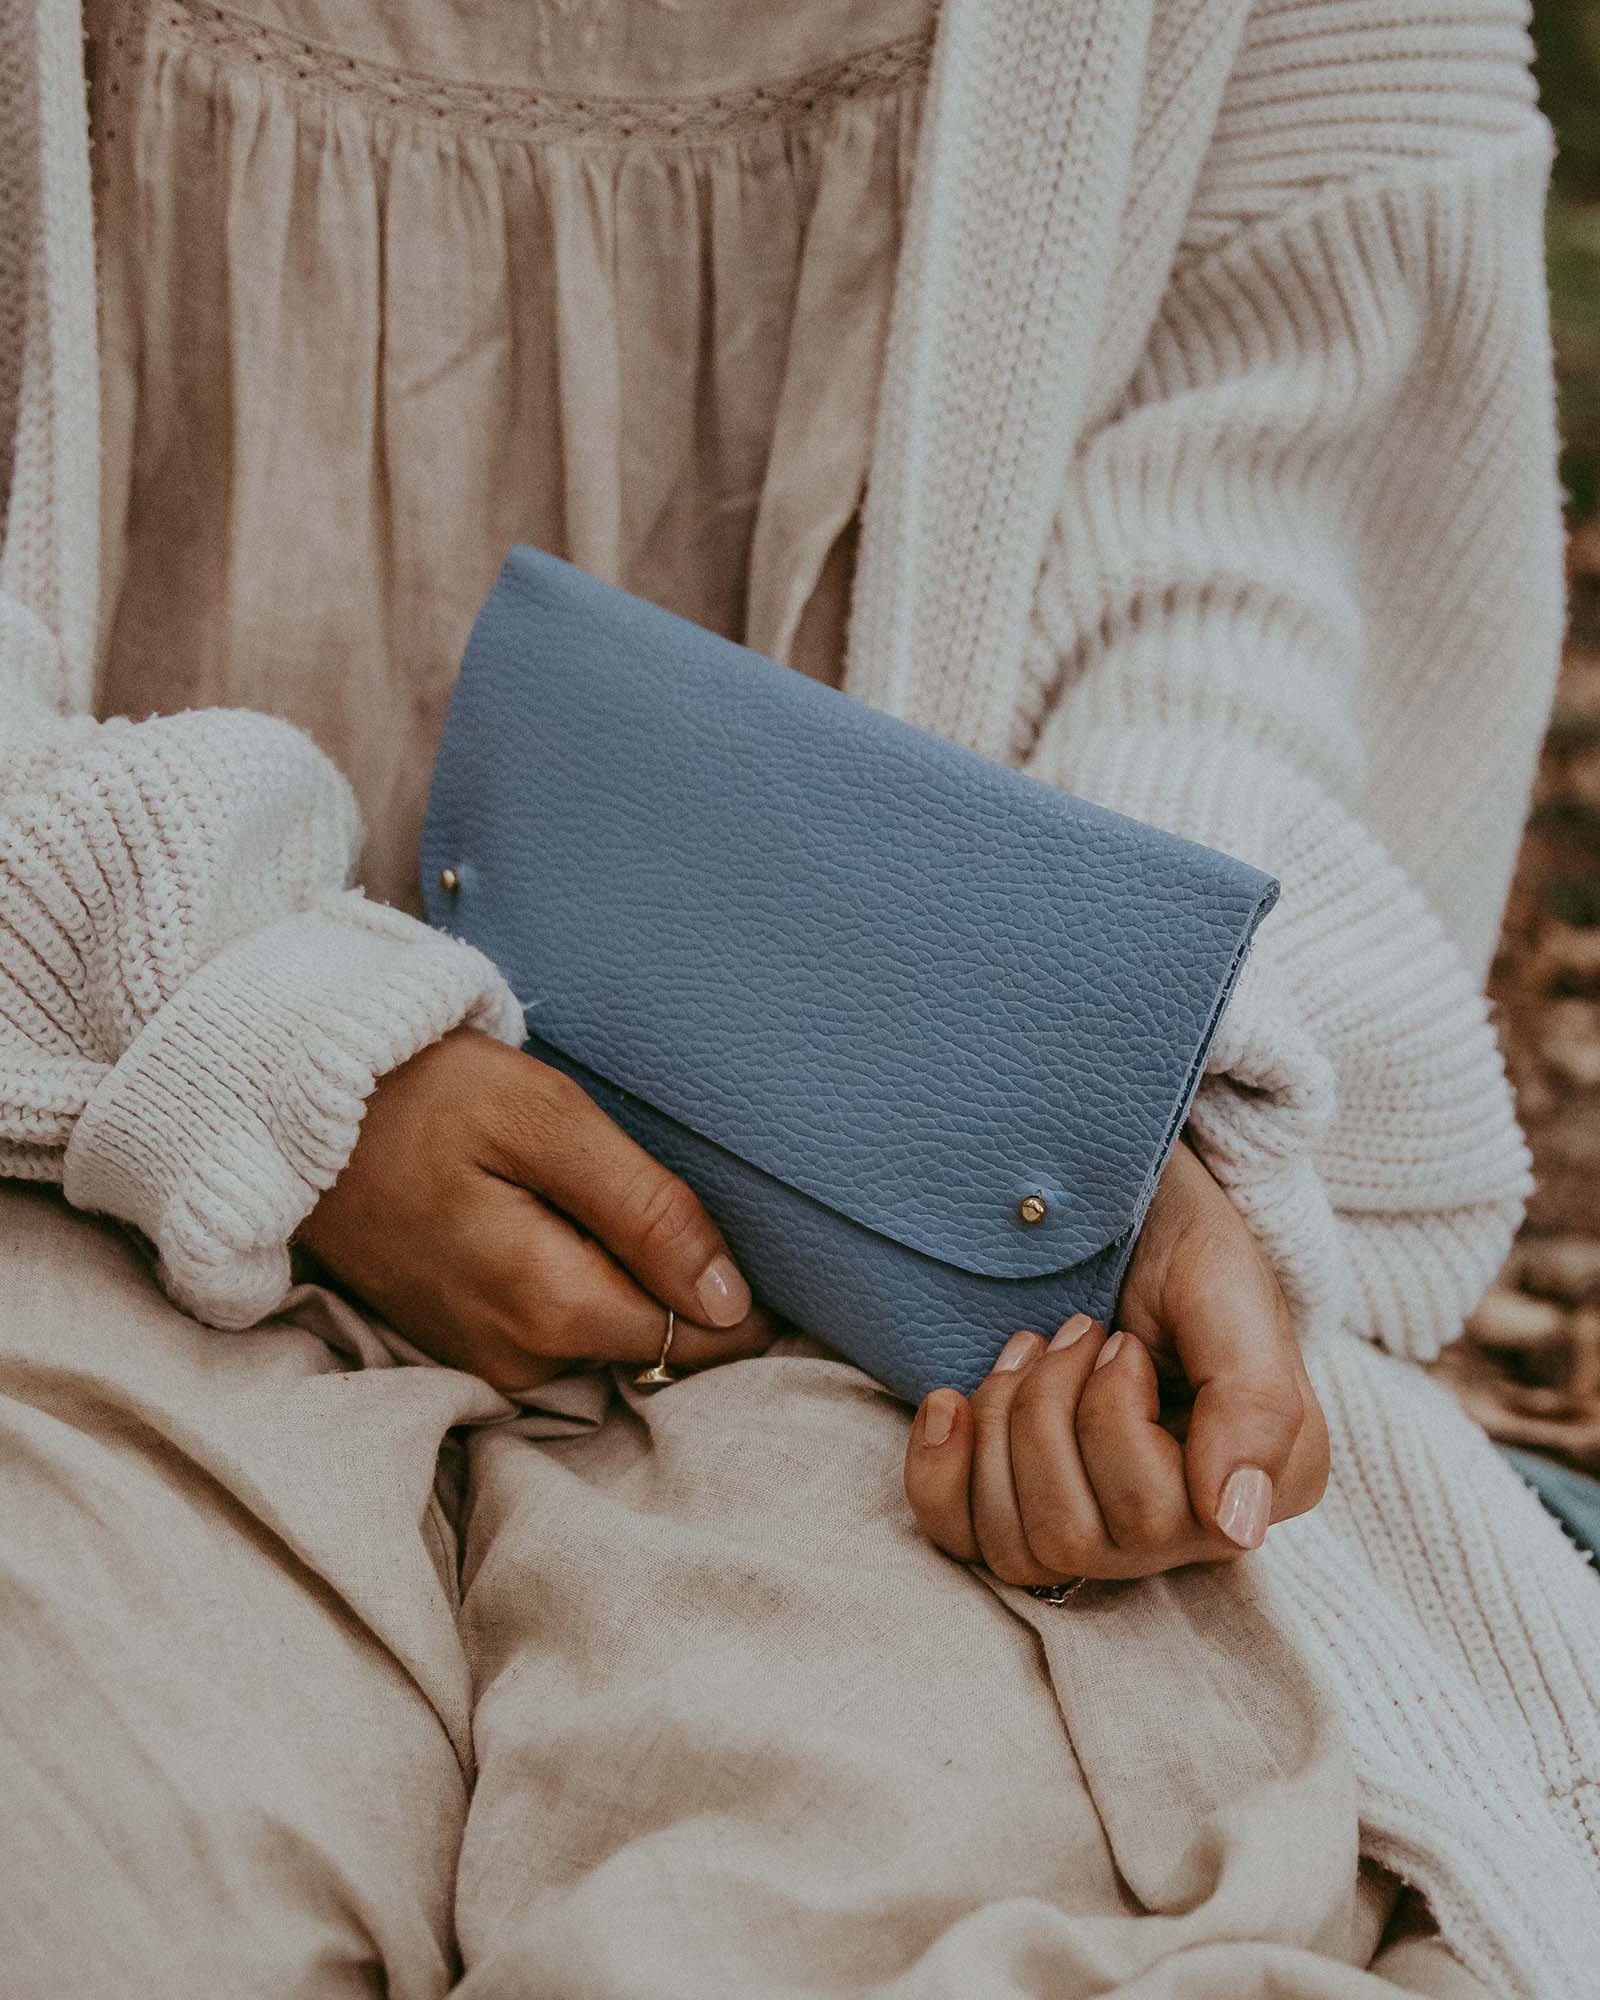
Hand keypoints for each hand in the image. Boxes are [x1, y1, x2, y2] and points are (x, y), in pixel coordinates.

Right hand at [296, 1026, 775, 1390]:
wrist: (293, 1109)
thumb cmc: (426, 1094)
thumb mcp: (546, 1122)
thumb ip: (644, 1212)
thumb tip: (730, 1302)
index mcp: (548, 1306)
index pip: (699, 1338)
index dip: (740, 1296)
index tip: (756, 1241)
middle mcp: (518, 1358)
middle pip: (655, 1343)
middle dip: (679, 1285)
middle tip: (644, 1188)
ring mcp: (484, 1359)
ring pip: (608, 1339)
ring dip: (622, 1279)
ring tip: (583, 1192)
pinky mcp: (463, 1344)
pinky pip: (559, 1332)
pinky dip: (576, 1282)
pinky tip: (546, 1215)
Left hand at [903, 1134, 1328, 1580]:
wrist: (1120, 1215)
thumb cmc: (1182, 1254)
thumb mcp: (1226, 1298)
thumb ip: (1254, 1405)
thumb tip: (1236, 1527)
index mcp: (1250, 1495)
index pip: (1154, 1520)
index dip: (1111, 1414)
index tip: (1122, 1342)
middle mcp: (1180, 1535)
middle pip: (1072, 1538)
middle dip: (1046, 1410)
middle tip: (1071, 1332)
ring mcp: (1102, 1533)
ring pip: (1016, 1547)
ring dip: (1000, 1426)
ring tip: (1029, 1349)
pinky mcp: (1029, 1511)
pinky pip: (964, 1542)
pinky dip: (940, 1472)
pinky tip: (949, 1402)